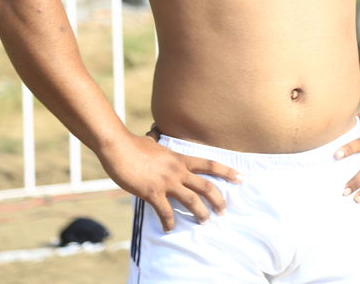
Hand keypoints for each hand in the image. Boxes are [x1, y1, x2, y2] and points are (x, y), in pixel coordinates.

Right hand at [98, 131, 241, 232]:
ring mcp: (166, 182)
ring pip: (191, 200)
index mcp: (181, 159)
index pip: (210, 165)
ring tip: (205, 222)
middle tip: (224, 211)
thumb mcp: (152, 141)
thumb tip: (154, 131)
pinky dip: (169, 221)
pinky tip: (169, 228)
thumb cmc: (133, 145)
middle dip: (218, 200)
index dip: (227, 172)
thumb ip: (157, 139)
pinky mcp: (152, 192)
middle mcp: (178, 170)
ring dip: (200, 213)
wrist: (118, 148)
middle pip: (206, 186)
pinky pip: (165, 211)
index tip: (241, 178)